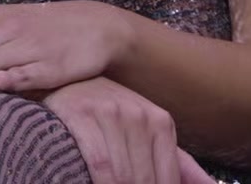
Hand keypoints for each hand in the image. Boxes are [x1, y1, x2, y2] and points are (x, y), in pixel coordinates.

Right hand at [39, 77, 216, 183]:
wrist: (70, 77)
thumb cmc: (111, 112)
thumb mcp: (148, 131)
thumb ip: (180, 163)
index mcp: (161, 122)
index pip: (167, 178)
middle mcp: (140, 116)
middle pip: (144, 181)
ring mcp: (111, 114)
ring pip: (122, 176)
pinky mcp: (82, 115)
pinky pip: (99, 164)